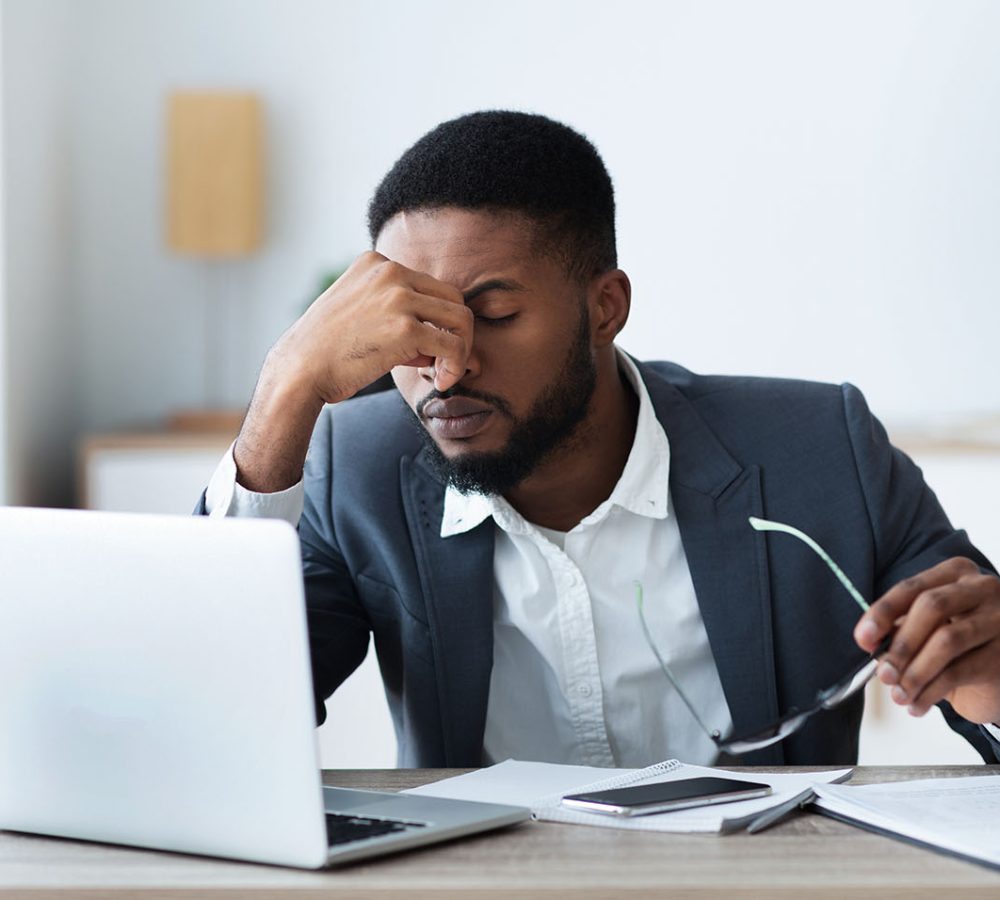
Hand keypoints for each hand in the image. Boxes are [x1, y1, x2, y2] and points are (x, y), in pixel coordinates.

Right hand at [233, 252, 471, 491]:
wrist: (300, 370)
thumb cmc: (327, 351)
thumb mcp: (359, 313)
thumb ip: (397, 315)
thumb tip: (441, 341)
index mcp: (377, 262)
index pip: (429, 286)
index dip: (434, 320)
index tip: (424, 349)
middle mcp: (390, 271)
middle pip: (453, 298)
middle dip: (455, 333)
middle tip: (443, 363)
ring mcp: (398, 297)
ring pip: (461, 319)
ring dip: (461, 350)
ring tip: (445, 373)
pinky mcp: (405, 327)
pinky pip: (453, 345)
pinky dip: (456, 366)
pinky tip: (442, 381)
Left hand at [853, 558, 999, 723]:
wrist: (999, 675)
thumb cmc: (958, 644)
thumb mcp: (926, 628)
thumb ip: (900, 628)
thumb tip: (869, 641)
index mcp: (956, 573)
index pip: (912, 587)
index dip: (883, 612)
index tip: (863, 637)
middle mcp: (983, 589)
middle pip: (932, 606)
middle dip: (901, 643)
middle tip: (883, 673)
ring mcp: (999, 620)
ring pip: (947, 640)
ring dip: (915, 672)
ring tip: (898, 695)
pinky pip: (960, 671)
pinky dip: (931, 691)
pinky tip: (917, 704)